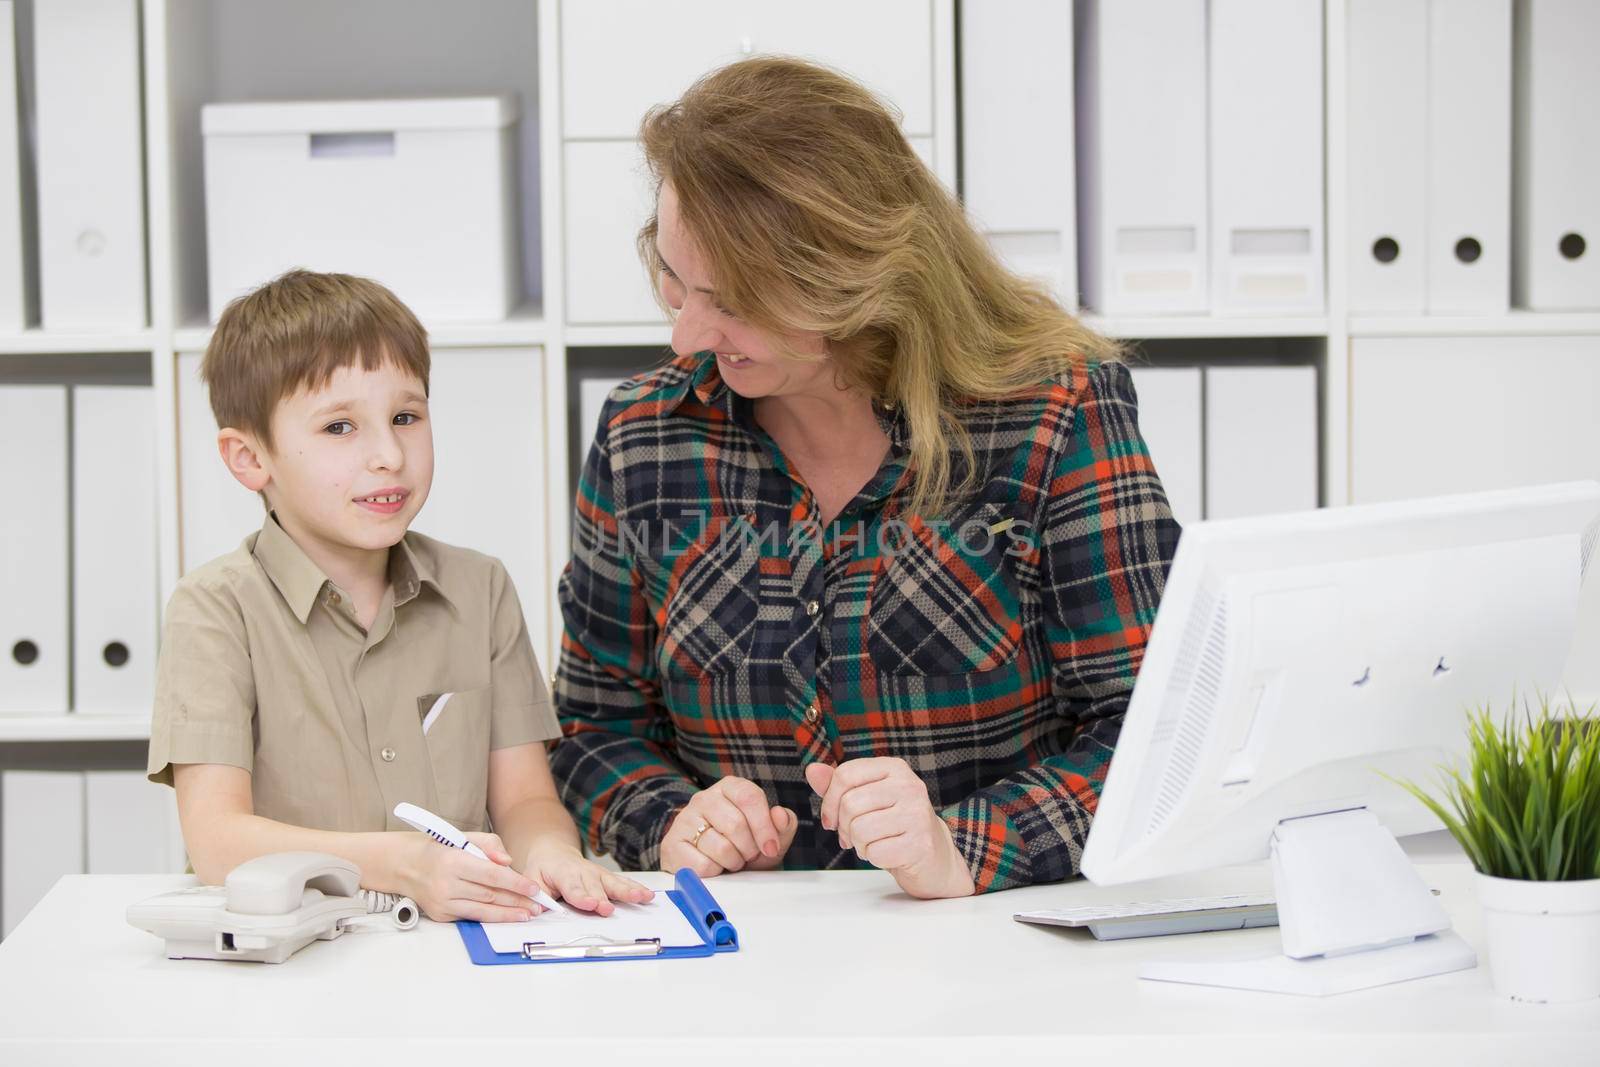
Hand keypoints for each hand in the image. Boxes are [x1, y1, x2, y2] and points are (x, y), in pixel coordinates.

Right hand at [398, 831, 545, 922]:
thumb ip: (489, 844)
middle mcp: (446, 884)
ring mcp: (442, 903)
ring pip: (482, 910)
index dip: (515, 883)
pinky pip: (470, 917)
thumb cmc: (439, 848)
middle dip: (517, 901)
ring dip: (508, 914)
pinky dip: (490, 917)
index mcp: (453, 861)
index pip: (491, 875)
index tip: (533, 889)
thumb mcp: (462, 836)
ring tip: (527, 915)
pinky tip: (506, 917)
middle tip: (538, 905)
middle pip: (490, 895)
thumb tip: (508, 862)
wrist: (404, 865)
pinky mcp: (440, 915)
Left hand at [523, 840, 655, 915]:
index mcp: (564, 873)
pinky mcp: (607, 877)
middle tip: (609, 910)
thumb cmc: (544, 870)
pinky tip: (647, 895)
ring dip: (628, 891)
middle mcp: (584, 872)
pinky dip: (636, 888)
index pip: (573, 887)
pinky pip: (623, 882)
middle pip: (596, 888)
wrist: (554, 852)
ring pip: (614, 883)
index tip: (590, 904)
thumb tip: (534, 912)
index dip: (582, 896)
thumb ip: (533, 896)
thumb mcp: (531, 879)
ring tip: (641, 897)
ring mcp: (598, 874)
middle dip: (603, 899)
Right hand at [659, 776, 797, 877]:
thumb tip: (781, 815)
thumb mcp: (769, 838)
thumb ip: (783, 826)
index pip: (749, 797)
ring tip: (730, 861)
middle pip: (736, 824)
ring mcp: (685, 819)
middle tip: (747, 856)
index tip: (771, 848)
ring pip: (720, 847)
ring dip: (733, 862)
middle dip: (749, 849)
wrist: (711, 872)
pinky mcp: (672, 844)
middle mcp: (704, 798)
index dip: (764, 826)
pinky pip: (703, 864)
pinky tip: (713, 867)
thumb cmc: (743, 849)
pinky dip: (715, 873)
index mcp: (730, 788)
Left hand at [806, 759, 974, 898]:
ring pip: (859, 830)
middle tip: (853, 837)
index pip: (845, 775)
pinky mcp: (920, 843)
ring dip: (859, 844)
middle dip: (844, 827)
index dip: (829, 801)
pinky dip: (873, 858)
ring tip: (872, 843)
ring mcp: (917, 814)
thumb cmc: (893, 825)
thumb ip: (838, 785)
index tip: (831, 819)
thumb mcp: (866, 799)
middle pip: (850, 804)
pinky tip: (887, 853)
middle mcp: (910, 786)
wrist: (933, 857)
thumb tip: (812, 769)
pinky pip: (875, 852)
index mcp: (894, 768)